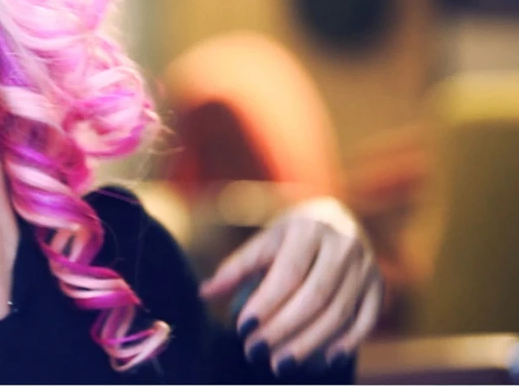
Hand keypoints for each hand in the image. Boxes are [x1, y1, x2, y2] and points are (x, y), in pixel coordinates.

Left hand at [200, 197, 382, 373]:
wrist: (338, 221)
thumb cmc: (291, 236)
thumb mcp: (265, 241)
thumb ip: (237, 267)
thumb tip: (204, 293)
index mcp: (310, 227)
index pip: (289, 272)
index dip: (266, 303)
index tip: (242, 328)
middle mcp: (343, 244)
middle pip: (316, 296)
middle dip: (284, 329)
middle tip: (256, 352)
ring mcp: (366, 266)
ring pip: (340, 312)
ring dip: (309, 343)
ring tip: (279, 363)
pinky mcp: (379, 285)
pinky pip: (366, 320)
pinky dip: (345, 344)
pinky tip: (320, 361)